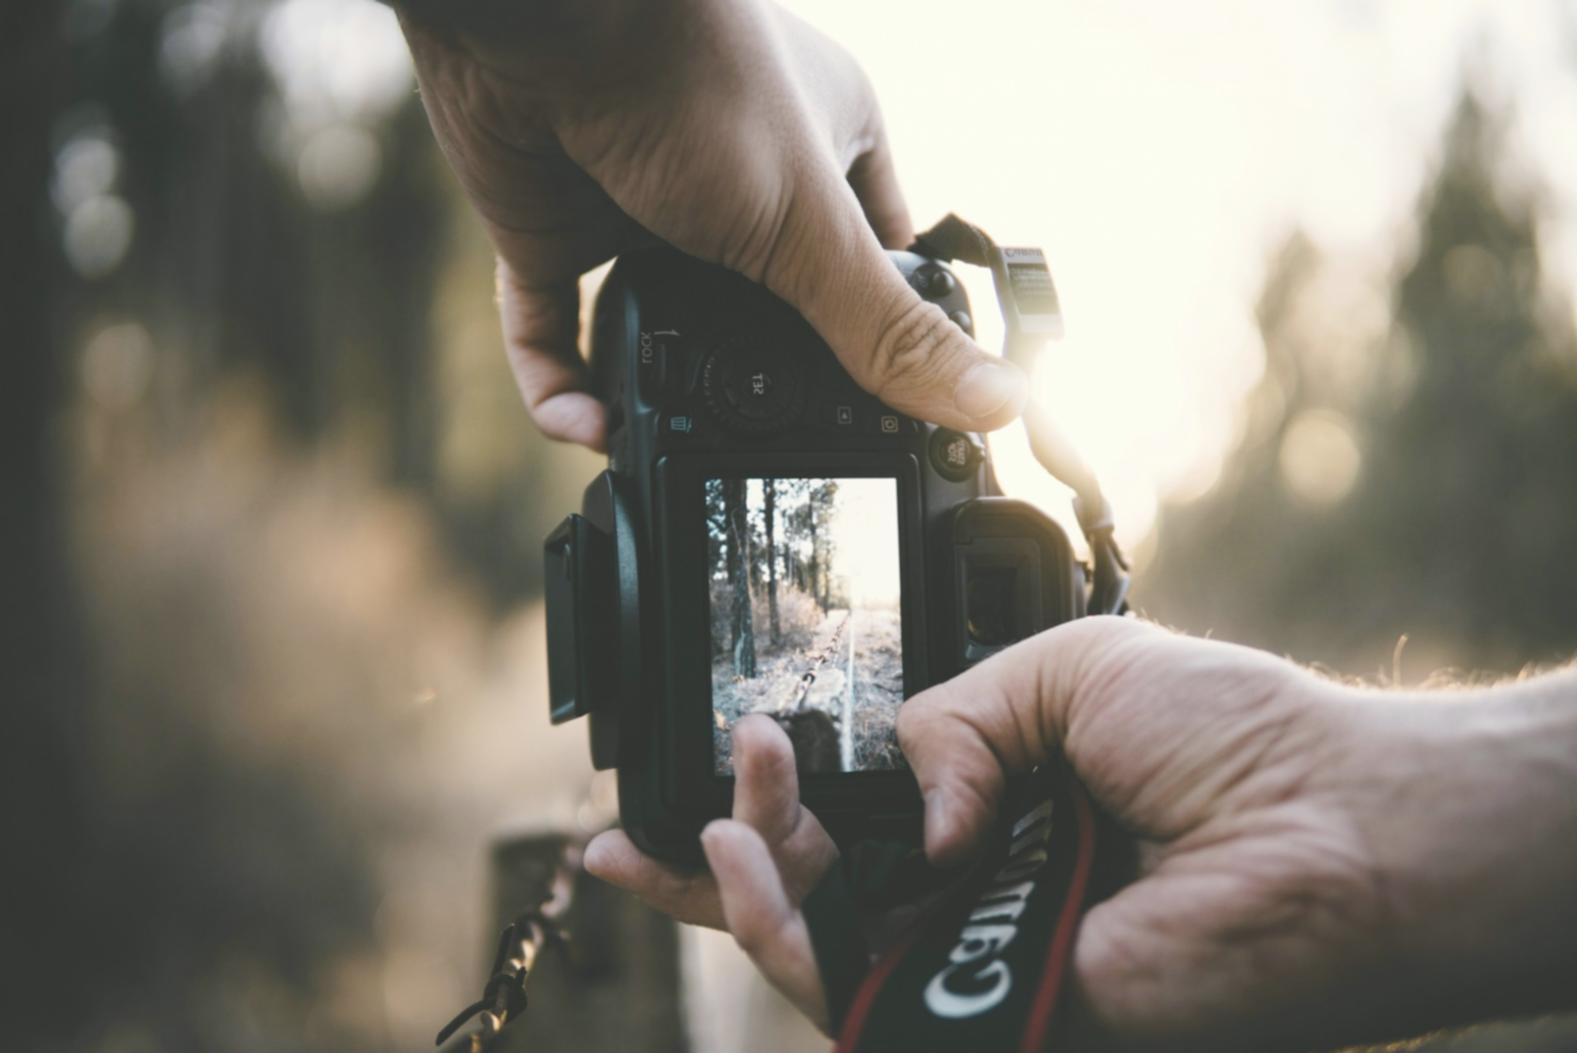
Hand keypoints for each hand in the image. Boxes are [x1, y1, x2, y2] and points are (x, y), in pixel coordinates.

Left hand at [398, 0, 1027, 449]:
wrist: (542, 19)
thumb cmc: (691, 81)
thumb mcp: (812, 230)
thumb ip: (889, 329)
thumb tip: (996, 403)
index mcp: (828, 149)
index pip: (881, 260)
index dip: (890, 334)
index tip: (894, 416)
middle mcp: (738, 180)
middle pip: (769, 308)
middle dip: (764, 379)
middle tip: (771, 446)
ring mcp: (642, 210)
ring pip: (661, 329)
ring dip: (660, 394)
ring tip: (669, 448)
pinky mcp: (554, 233)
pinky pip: (555, 332)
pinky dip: (564, 387)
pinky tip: (588, 425)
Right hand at [595, 614, 1576, 1052]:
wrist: (1330, 822)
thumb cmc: (1233, 739)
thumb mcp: (1062, 668)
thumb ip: (949, 717)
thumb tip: (905, 800)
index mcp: (996, 813)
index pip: (854, 819)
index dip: (774, 798)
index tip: (723, 754)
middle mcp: (978, 894)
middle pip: (814, 889)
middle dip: (733, 841)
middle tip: (721, 771)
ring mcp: (978, 961)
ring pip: (814, 944)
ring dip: (743, 877)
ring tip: (722, 814)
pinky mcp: (989, 1015)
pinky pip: (854, 990)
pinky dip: (783, 931)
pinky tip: (745, 860)